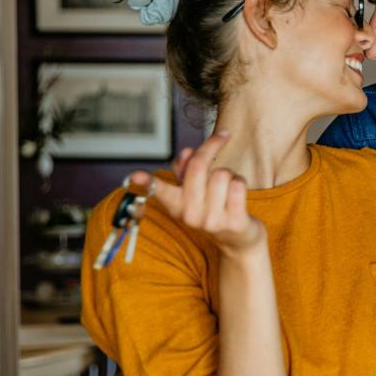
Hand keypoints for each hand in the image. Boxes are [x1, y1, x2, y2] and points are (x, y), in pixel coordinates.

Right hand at [129, 130, 264, 256]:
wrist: (237, 239)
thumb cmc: (212, 205)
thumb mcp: (193, 189)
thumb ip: (185, 169)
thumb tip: (186, 153)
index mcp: (175, 204)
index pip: (159, 190)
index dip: (147, 182)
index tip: (135, 176)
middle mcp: (190, 215)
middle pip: (198, 166)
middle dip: (212, 146)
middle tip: (223, 136)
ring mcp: (212, 221)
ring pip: (222, 173)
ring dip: (229, 173)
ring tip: (227, 185)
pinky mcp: (234, 223)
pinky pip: (238, 184)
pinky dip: (240, 181)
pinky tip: (237, 194)